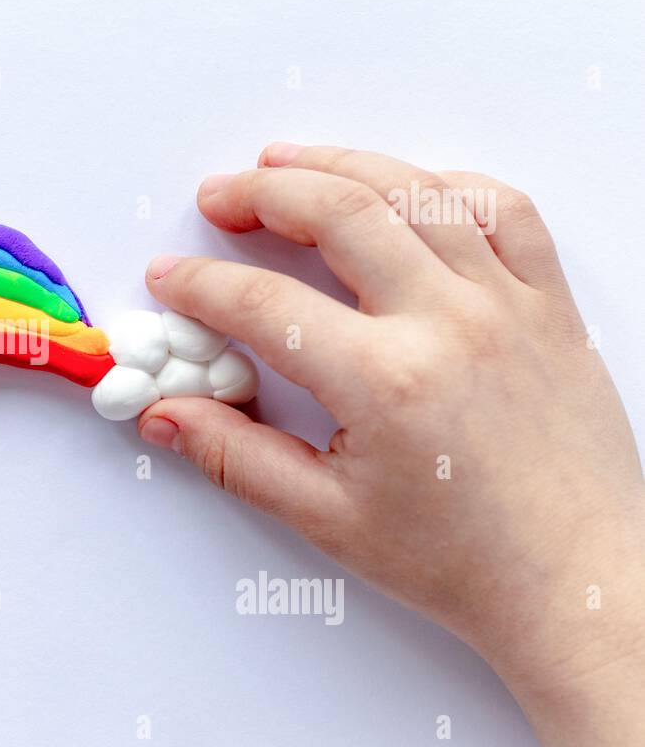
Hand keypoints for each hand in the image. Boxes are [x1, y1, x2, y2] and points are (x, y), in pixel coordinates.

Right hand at [139, 143, 644, 746]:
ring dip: (339, 163)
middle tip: (218, 196)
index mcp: (386, 381)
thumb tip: (166, 414)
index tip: (169, 279)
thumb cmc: (465, 563)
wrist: (579, 584)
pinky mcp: (548, 305)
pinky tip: (404, 188)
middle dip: (261, 192)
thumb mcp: (329, 517)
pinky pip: (502, 209)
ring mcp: (506, 304)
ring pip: (413, 191)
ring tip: (285, 161)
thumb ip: (236, 457)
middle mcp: (449, 323)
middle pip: (337, 212)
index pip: (264, 303)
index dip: (201, 286)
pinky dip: (445, 183)